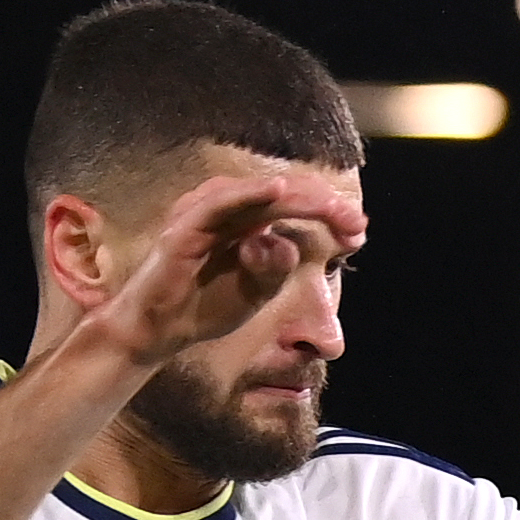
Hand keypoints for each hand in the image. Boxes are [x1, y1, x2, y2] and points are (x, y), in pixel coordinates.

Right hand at [78, 168, 368, 369]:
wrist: (160, 329)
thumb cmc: (206, 305)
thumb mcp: (255, 292)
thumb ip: (275, 269)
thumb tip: (288, 245)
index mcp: (246, 222)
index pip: (293, 207)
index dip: (327, 215)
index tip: (359, 232)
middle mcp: (227, 211)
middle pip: (281, 195)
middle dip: (322, 205)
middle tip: (355, 222)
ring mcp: (205, 214)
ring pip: (257, 194)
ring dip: (297, 197)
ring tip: (330, 207)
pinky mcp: (185, 226)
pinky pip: (220, 203)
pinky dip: (249, 194)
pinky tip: (278, 191)